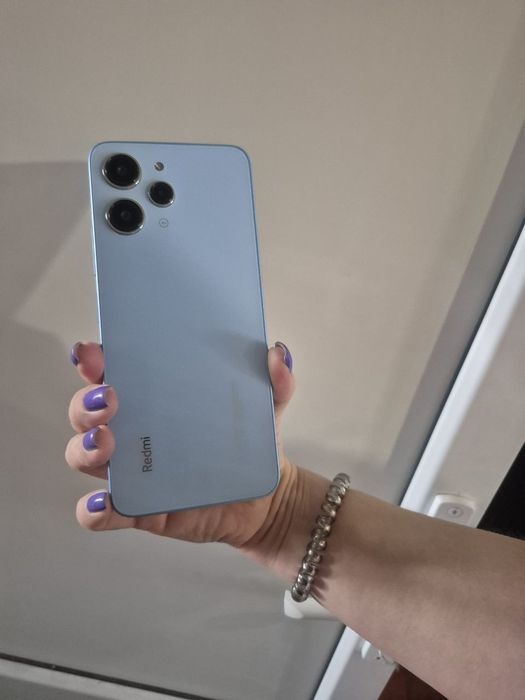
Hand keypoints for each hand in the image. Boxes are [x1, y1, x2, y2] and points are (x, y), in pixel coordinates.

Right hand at [65, 341, 296, 552]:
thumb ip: (275, 381)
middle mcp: (133, 431)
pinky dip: (94, 509)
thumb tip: (278, 355)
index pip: (112, 373)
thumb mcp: (267, 407)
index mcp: (153, 398)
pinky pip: (101, 513)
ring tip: (106, 441)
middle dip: (85, 403)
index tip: (93, 353)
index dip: (95, 361)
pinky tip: (105, 500)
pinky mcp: (139, 510)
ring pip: (84, 456)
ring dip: (85, 447)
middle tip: (108, 398)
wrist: (265, 498)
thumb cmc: (251, 444)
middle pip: (87, 413)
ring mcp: (133, 471)